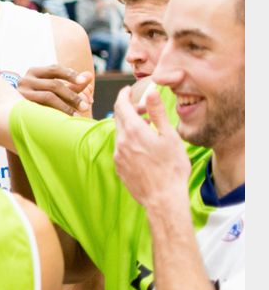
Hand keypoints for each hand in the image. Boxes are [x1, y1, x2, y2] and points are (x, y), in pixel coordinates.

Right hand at [17, 65, 93, 115]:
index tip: (84, 81)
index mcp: (34, 72)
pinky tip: (65, 120)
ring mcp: (21, 94)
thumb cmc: (40, 97)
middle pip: (53, 84)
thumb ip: (73, 82)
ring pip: (48, 97)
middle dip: (72, 95)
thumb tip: (90, 75)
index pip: (55, 69)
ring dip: (66, 106)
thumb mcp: (56, 88)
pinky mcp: (20, 107)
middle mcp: (25, 80)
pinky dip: (56, 113)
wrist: (13, 112)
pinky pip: (42, 109)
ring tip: (77, 116)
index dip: (70, 74)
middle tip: (86, 106)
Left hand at [112, 86, 190, 212]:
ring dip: (130, 126)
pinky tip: (143, 147)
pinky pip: (121, 148)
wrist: (163, 199)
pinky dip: (129, 141)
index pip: (121, 105)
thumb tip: (150, 93)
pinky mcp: (119, 167)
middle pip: (119, 118)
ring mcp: (118, 155)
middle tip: (143, 109)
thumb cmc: (171, 168)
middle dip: (129, 110)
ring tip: (148, 128)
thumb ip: (158, 113)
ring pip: (120, 133)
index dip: (124, 95)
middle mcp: (121, 141)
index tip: (128, 90)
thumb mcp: (169, 137)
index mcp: (133, 131)